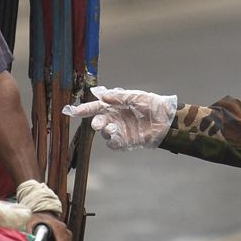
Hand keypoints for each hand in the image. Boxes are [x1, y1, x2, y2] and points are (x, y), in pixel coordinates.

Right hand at [62, 86, 176, 150]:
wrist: (166, 119)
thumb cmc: (151, 105)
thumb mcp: (135, 97)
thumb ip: (118, 97)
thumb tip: (102, 96)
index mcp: (114, 106)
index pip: (96, 107)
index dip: (84, 109)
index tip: (74, 111)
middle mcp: (114, 119)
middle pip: (98, 122)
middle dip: (96, 123)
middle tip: (98, 124)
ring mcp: (119, 131)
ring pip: (105, 134)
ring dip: (106, 132)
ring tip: (113, 129)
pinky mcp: (125, 142)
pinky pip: (114, 144)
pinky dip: (113, 142)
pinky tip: (117, 137)